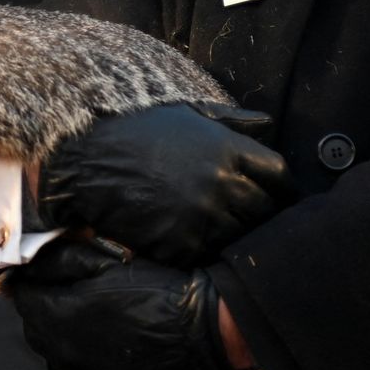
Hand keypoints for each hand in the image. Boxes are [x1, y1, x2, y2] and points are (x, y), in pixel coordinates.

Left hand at [10, 238, 227, 369]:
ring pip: (55, 354)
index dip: (29, 284)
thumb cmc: (155, 291)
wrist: (199, 332)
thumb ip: (61, 262)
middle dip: (41, 310)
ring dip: (60, 336)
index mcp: (60, 317)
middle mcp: (64, 353)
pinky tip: (105, 343)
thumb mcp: (106, 263)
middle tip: (63, 293)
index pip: (22, 299)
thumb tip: (30, 264)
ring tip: (86, 318)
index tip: (40, 276)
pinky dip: (83, 358)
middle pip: (34, 329)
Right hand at [40, 103, 293, 265]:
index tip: (276, 197)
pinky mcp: (180, 244)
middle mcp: (222, 183)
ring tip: (214, 230)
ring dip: (230, 236)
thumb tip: (267, 123)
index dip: (281, 190)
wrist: (88, 158)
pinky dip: (201, 251)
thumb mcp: (187, 114)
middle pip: (264, 212)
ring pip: (237, 238)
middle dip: (259, 216)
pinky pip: (205, 255)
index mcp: (229, 150)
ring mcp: (202, 217)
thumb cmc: (136, 131)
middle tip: (247, 220)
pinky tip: (188, 239)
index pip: (278, 177)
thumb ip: (230, 120)